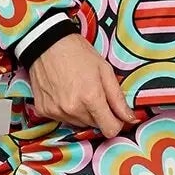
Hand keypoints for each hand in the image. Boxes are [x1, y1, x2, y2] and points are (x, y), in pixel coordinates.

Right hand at [26, 33, 140, 137]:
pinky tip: (63, 93)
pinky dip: (65, 110)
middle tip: (93, 94)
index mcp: (91, 98)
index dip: (115, 123)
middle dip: (98, 114)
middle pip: (94, 126)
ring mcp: (56, 111)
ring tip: (77, 91)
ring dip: (82, 113)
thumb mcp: (105, 71)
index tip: (114, 114)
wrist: (47, 44)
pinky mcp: (43, 111)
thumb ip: (118, 99)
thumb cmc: (78, 53)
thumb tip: (130, 118)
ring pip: (78, 123)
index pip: (110, 130)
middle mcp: (73, 109)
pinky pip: (61, 119)